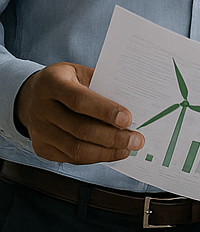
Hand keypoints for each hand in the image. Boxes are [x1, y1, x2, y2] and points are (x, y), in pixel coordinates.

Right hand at [14, 62, 141, 164]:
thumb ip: (102, 86)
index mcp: (51, 83)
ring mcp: (39, 130)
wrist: (32, 95)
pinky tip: (112, 152)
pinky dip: (95, 157)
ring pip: (76, 148)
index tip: (128, 119)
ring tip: (128, 149)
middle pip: (80, 128)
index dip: (104, 111)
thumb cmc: (66, 82)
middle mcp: (41, 108)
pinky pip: (71, 158)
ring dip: (107, 152)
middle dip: (113, 137)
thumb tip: (133, 104)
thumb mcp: (81, 73)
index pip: (79, 100)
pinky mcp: (41, 148)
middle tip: (136, 139)